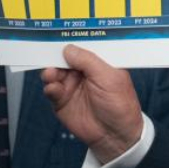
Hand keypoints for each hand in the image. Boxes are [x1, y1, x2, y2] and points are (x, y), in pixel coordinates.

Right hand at [42, 45, 143, 163]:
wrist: (114, 136)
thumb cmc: (119, 105)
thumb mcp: (109, 78)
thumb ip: (88, 62)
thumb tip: (68, 48)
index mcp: (99, 63)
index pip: (83, 47)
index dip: (73, 40)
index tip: (58, 32)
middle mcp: (84, 72)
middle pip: (64, 58)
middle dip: (56, 56)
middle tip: (48, 53)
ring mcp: (71, 85)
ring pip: (54, 72)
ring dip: (50, 71)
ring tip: (51, 74)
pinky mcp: (61, 100)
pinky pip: (51, 89)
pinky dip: (50, 87)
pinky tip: (53, 88)